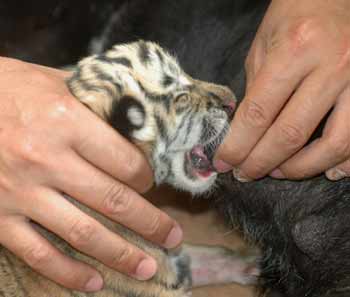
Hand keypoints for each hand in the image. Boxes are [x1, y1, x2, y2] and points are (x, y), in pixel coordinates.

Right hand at [0, 58, 181, 290]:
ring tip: (147, 268)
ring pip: (82, 233)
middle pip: (113, 201)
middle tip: (172, 237)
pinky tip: (93, 283)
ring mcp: (21, 193)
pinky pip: (37, 253)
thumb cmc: (7, 88)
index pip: (124, 161)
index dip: (146, 177)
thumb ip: (95, 103)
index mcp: (65, 122)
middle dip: (149, 223)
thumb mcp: (54, 82)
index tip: (151, 184)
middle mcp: (46, 160)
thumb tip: (132, 123)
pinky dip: (68, 273)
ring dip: (120, 255)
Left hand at [215, 0, 349, 180]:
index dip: (238, 145)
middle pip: (291, 134)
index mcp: (295, 50)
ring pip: (334, 144)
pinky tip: (326, 170)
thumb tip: (245, 132)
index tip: (224, 163)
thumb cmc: (294, 15)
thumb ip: (255, 90)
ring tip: (277, 173)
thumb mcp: (263, 45)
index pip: (258, 113)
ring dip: (301, 169)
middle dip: (261, 162)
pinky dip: (345, 161)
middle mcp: (332, 66)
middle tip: (245, 174)